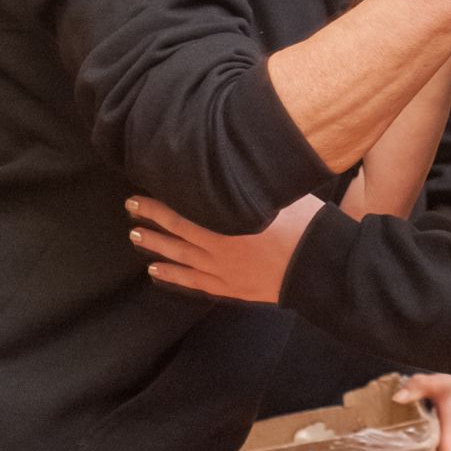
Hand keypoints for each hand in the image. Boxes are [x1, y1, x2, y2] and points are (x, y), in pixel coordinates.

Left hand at [127, 194, 320, 304]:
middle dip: (152, 220)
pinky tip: (156, 272)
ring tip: (136, 236)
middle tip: (130, 209)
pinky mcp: (230, 288)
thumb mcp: (279, 193)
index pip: (182, 210)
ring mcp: (222, 271)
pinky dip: (173, 276)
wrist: (319, 267)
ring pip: (179, 258)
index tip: (139, 194)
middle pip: (176, 232)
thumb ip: (253, 183)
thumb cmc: (305, 224)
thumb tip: (240, 161)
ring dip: (156, 246)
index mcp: (227, 222)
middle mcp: (217, 247)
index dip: (158, 203)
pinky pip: (194, 282)